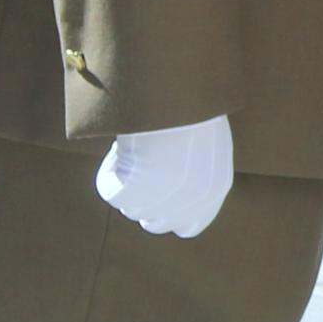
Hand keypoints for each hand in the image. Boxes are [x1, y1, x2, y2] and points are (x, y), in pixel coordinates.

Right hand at [98, 116, 233, 237]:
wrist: (175, 95)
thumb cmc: (192, 106)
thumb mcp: (206, 140)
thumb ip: (196, 169)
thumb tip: (170, 180)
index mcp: (214, 188)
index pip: (187, 226)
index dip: (170, 212)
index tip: (157, 189)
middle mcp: (189, 203)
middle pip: (154, 223)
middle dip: (144, 200)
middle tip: (139, 167)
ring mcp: (158, 202)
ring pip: (130, 207)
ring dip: (127, 181)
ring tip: (135, 147)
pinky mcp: (131, 193)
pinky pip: (109, 191)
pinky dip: (109, 170)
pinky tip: (120, 148)